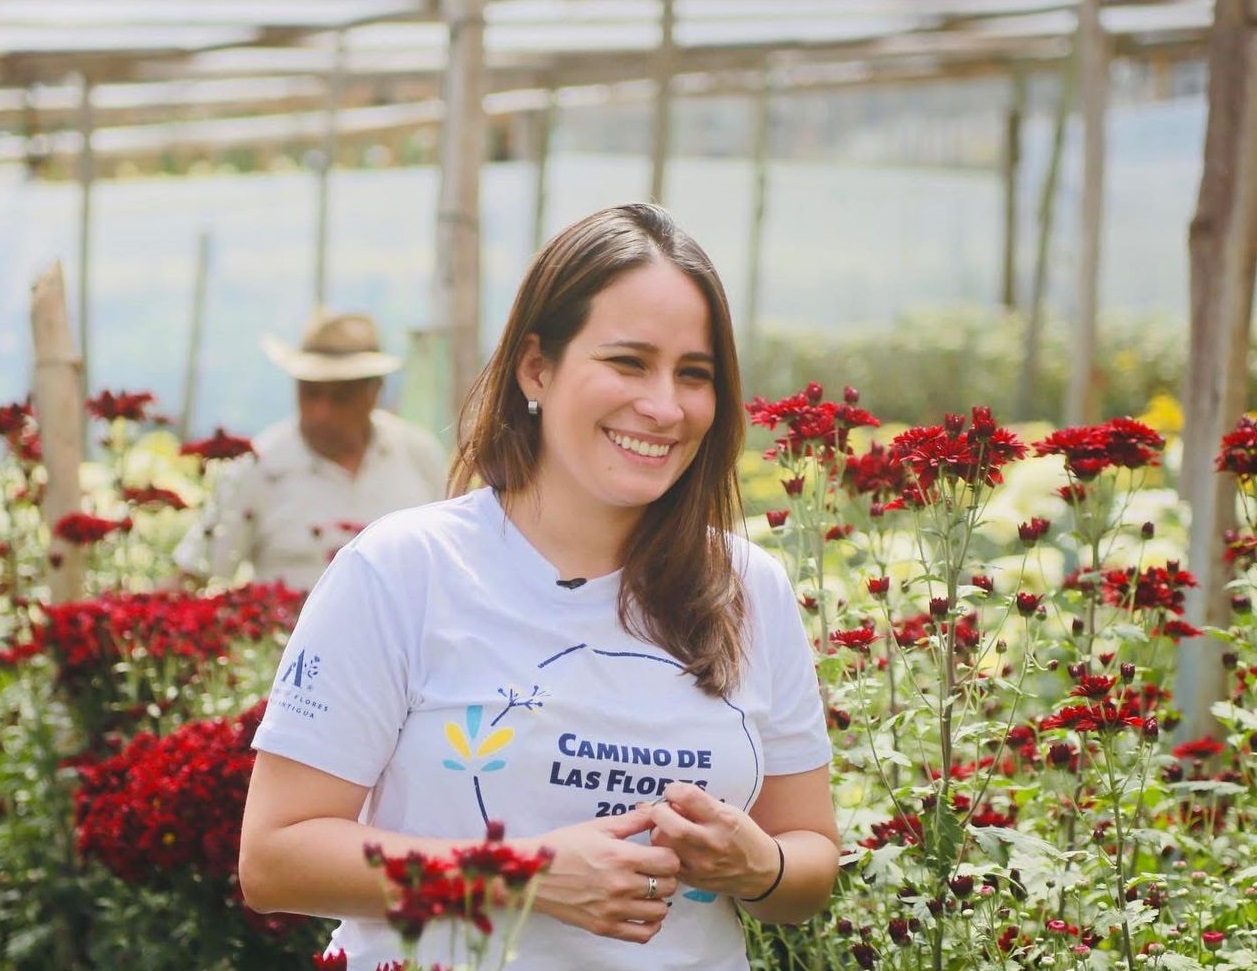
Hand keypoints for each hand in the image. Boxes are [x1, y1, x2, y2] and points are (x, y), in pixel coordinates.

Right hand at [526, 806, 680, 942]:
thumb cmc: (564, 846)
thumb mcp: (598, 826)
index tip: (660, 853)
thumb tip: (657, 809)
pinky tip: (640, 910)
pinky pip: (643, 934)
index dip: (669, 855)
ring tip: (646, 890)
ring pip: (660, 911)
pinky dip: (649, 924)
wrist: (533, 875)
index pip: (669, 861)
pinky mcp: (604, 927)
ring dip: (658, 900)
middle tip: (653, 870)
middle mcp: (620, 885)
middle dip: (666, 876)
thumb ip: (632, 820)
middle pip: (668, 886)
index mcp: (621, 856)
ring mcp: (613, 910)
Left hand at [643, 783, 778, 899]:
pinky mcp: (691, 879)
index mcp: (723, 819)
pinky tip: (673, 846)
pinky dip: (663, 849)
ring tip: (668, 829)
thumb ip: (700, 804)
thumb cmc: (743, 835)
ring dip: (659, 831)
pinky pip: (664, 859)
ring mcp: (699, 864)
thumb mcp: (729, 811)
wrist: (759, 872)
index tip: (673, 792)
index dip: (673, 789)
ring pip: (661, 842)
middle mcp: (711, 842)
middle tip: (665, 811)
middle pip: (668, 822)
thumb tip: (669, 798)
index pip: (687, 796)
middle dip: (660, 812)